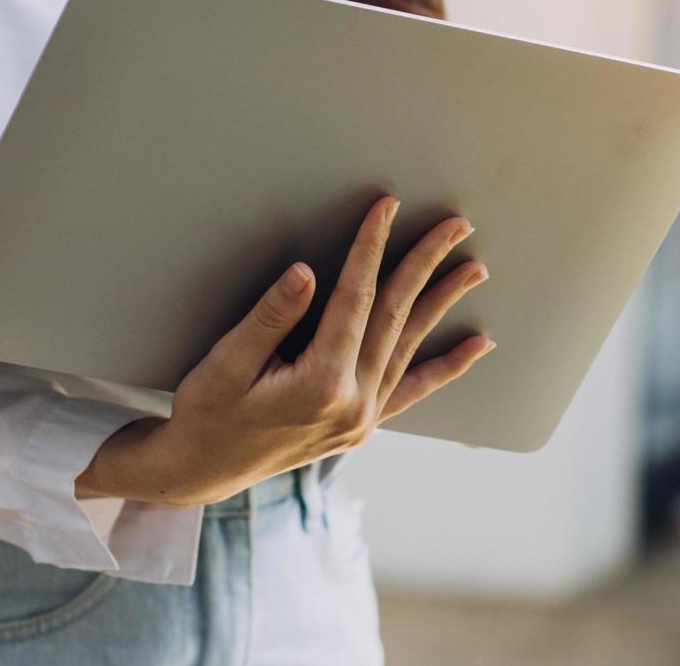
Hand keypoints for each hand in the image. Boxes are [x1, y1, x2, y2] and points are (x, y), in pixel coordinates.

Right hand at [78, 196, 493, 505]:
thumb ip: (270, 318)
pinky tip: (477, 346)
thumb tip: (306, 273)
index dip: (371, 249)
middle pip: (395, 317)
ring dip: (442, 303)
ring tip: (473, 268)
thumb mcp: (225, 364)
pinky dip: (446, 366)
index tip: (387, 208)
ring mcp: (362, 418)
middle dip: (425, 265)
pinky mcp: (362, 425)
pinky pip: (413, 389)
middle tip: (455, 226)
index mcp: (320, 385)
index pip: (354, 300)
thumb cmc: (206, 415)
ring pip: (409, 346)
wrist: (202, 472)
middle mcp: (353, 404)